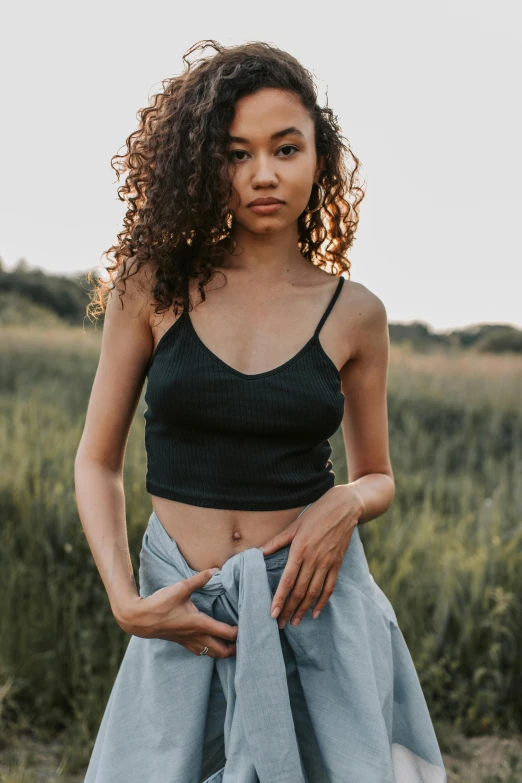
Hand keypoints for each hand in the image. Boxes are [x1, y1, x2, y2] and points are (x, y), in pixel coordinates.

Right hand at [116, 568, 238, 658]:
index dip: (239, 633)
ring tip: (233, 644)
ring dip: (224, 651)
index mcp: (200, 624)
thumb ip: (199, 579)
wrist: (141, 619)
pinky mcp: (183, 643)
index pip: (226, 633)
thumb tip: (215, 570)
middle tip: (245, 640)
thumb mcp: (181, 588)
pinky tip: (213, 643)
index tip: (247, 626)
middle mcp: (197, 637)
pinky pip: (201, 652)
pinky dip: (211, 650)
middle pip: (222, 651)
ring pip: (212, 654)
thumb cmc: (161, 604)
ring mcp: (189, 642)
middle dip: (235, 649)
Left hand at [258, 487, 364, 628]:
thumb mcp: (295, 524)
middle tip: (279, 624)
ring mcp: (327, 563)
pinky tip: (315, 613)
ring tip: (294, 622)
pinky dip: (322, 602)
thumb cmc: (317, 513)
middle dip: (289, 609)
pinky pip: (329, 587)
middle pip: (299, 591)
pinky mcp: (337, 564)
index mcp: (300, 549)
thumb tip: (258, 552)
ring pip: (314, 593)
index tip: (272, 613)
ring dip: (303, 610)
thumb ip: (277, 541)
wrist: (345, 507)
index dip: (279, 599)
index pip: (287, 580)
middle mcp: (314, 559)